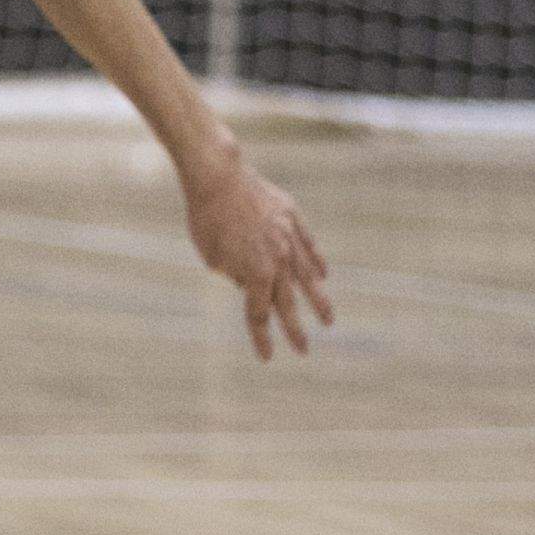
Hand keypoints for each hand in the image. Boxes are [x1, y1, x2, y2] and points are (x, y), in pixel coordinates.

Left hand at [182, 151, 333, 359]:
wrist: (219, 177)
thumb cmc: (206, 218)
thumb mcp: (211, 256)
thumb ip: (233, 275)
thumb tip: (249, 285)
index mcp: (255, 274)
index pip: (259, 315)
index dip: (263, 338)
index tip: (268, 357)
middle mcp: (278, 260)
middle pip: (288, 303)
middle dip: (296, 330)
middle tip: (304, 351)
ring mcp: (289, 238)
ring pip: (309, 276)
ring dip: (319, 301)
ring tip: (329, 320)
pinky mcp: (292, 217)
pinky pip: (308, 245)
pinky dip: (316, 261)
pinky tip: (323, 274)